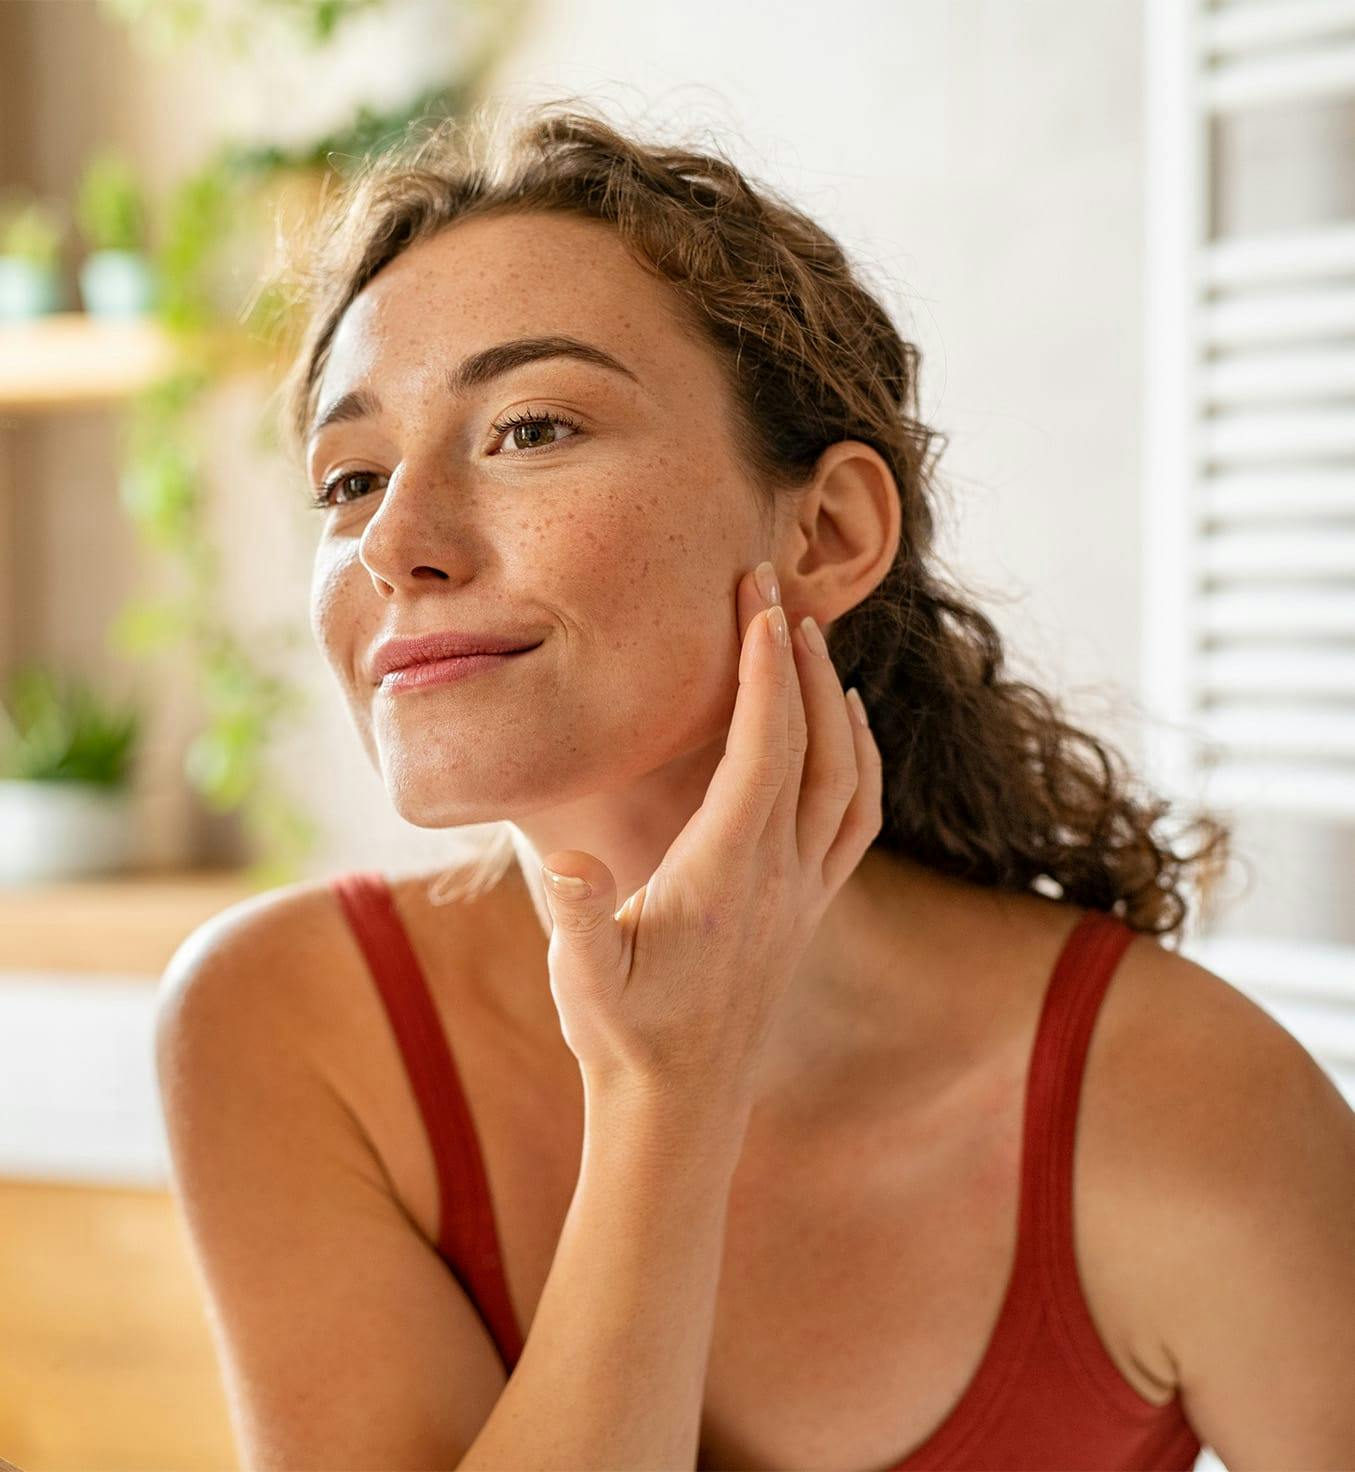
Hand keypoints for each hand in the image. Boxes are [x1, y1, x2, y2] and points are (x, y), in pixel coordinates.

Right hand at [538, 560, 882, 1112]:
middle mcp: (782, 875)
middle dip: (796, 658)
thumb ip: (579, 917)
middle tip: (773, 587)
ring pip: (848, 776)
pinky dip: (861, 759)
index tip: (754, 600)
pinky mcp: (809, 908)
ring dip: (834, 702)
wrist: (680, 1107)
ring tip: (808, 640)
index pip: (764, 749)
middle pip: (814, 745)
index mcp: (729, 873)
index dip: (763, 670)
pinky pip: (857, 818)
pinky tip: (847, 729)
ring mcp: (804, 892)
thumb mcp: (583, 981)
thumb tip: (568, 861)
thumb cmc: (624, 1038)